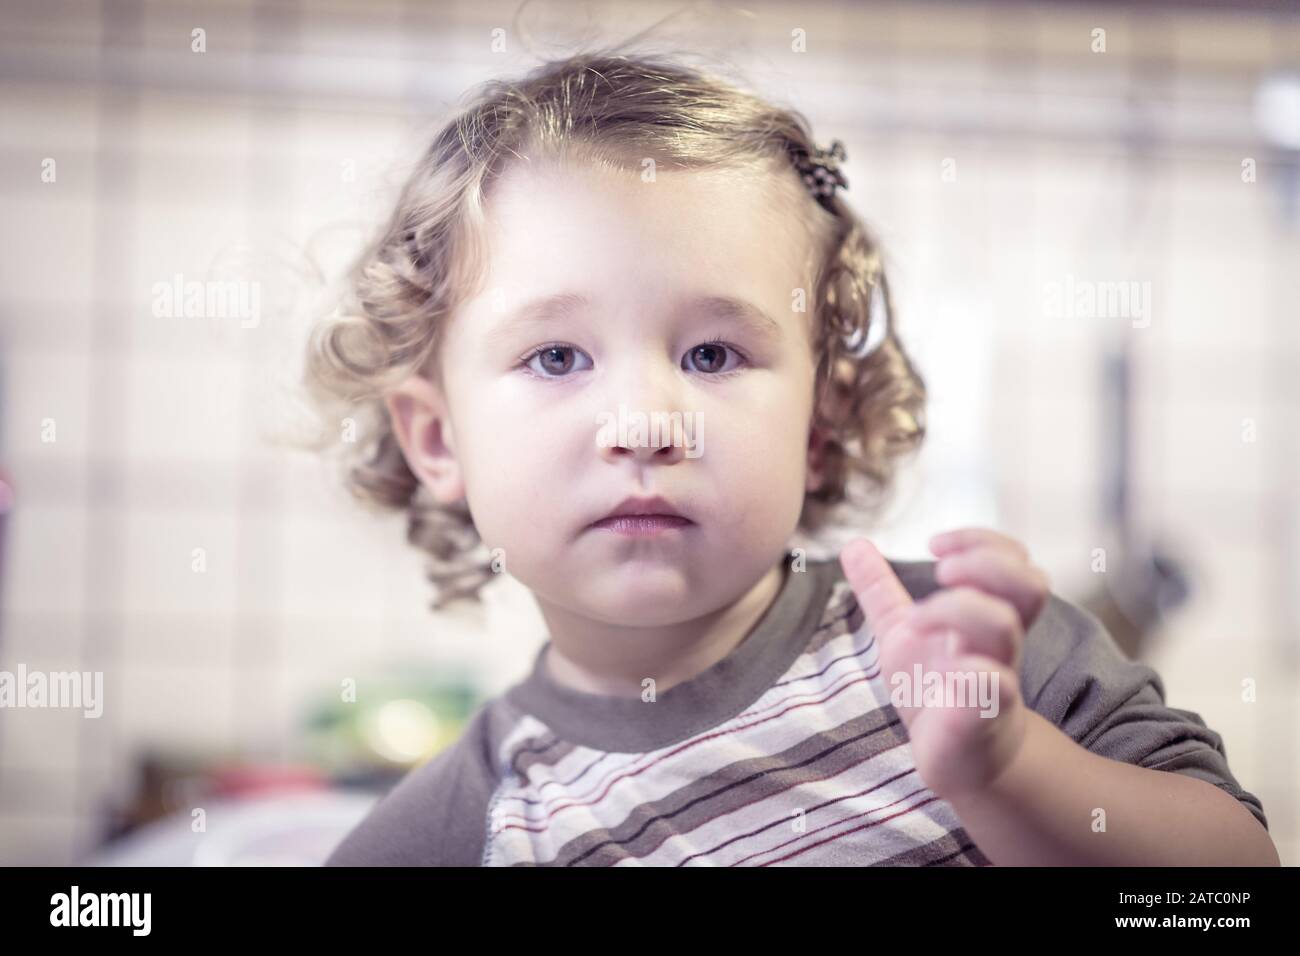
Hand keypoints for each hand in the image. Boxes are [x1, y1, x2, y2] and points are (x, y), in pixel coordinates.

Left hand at [838, 528, 1050, 801]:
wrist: (957, 759)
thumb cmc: (934, 691)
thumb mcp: (901, 632)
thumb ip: (880, 590)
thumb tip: (854, 545)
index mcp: (986, 614)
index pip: (1015, 560)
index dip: (982, 541)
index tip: (935, 546)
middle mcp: (999, 641)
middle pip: (1029, 584)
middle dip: (985, 563)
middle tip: (941, 572)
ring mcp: (996, 676)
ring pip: (1004, 625)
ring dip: (957, 608)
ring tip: (917, 619)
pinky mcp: (982, 714)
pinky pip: (993, 684)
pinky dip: (968, 668)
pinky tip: (942, 672)